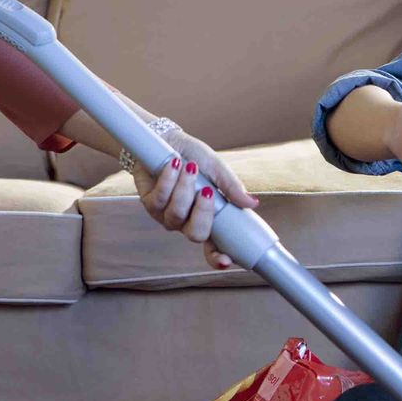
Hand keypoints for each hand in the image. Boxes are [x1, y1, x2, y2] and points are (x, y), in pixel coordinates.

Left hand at [132, 131, 258, 269]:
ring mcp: (166, 215)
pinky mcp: (149, 203)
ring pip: (176, 214)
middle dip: (202, 212)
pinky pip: (159, 199)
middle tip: (207, 190)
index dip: (218, 258)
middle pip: (195, 234)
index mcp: (208, 218)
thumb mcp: (218, 169)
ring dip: (184, 188)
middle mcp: (186, 222)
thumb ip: (233, 188)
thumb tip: (252, 203)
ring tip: (189, 166)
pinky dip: (169, 180)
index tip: (226, 261)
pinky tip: (173, 164)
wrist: (167, 139)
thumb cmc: (194, 156)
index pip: (214, 247)